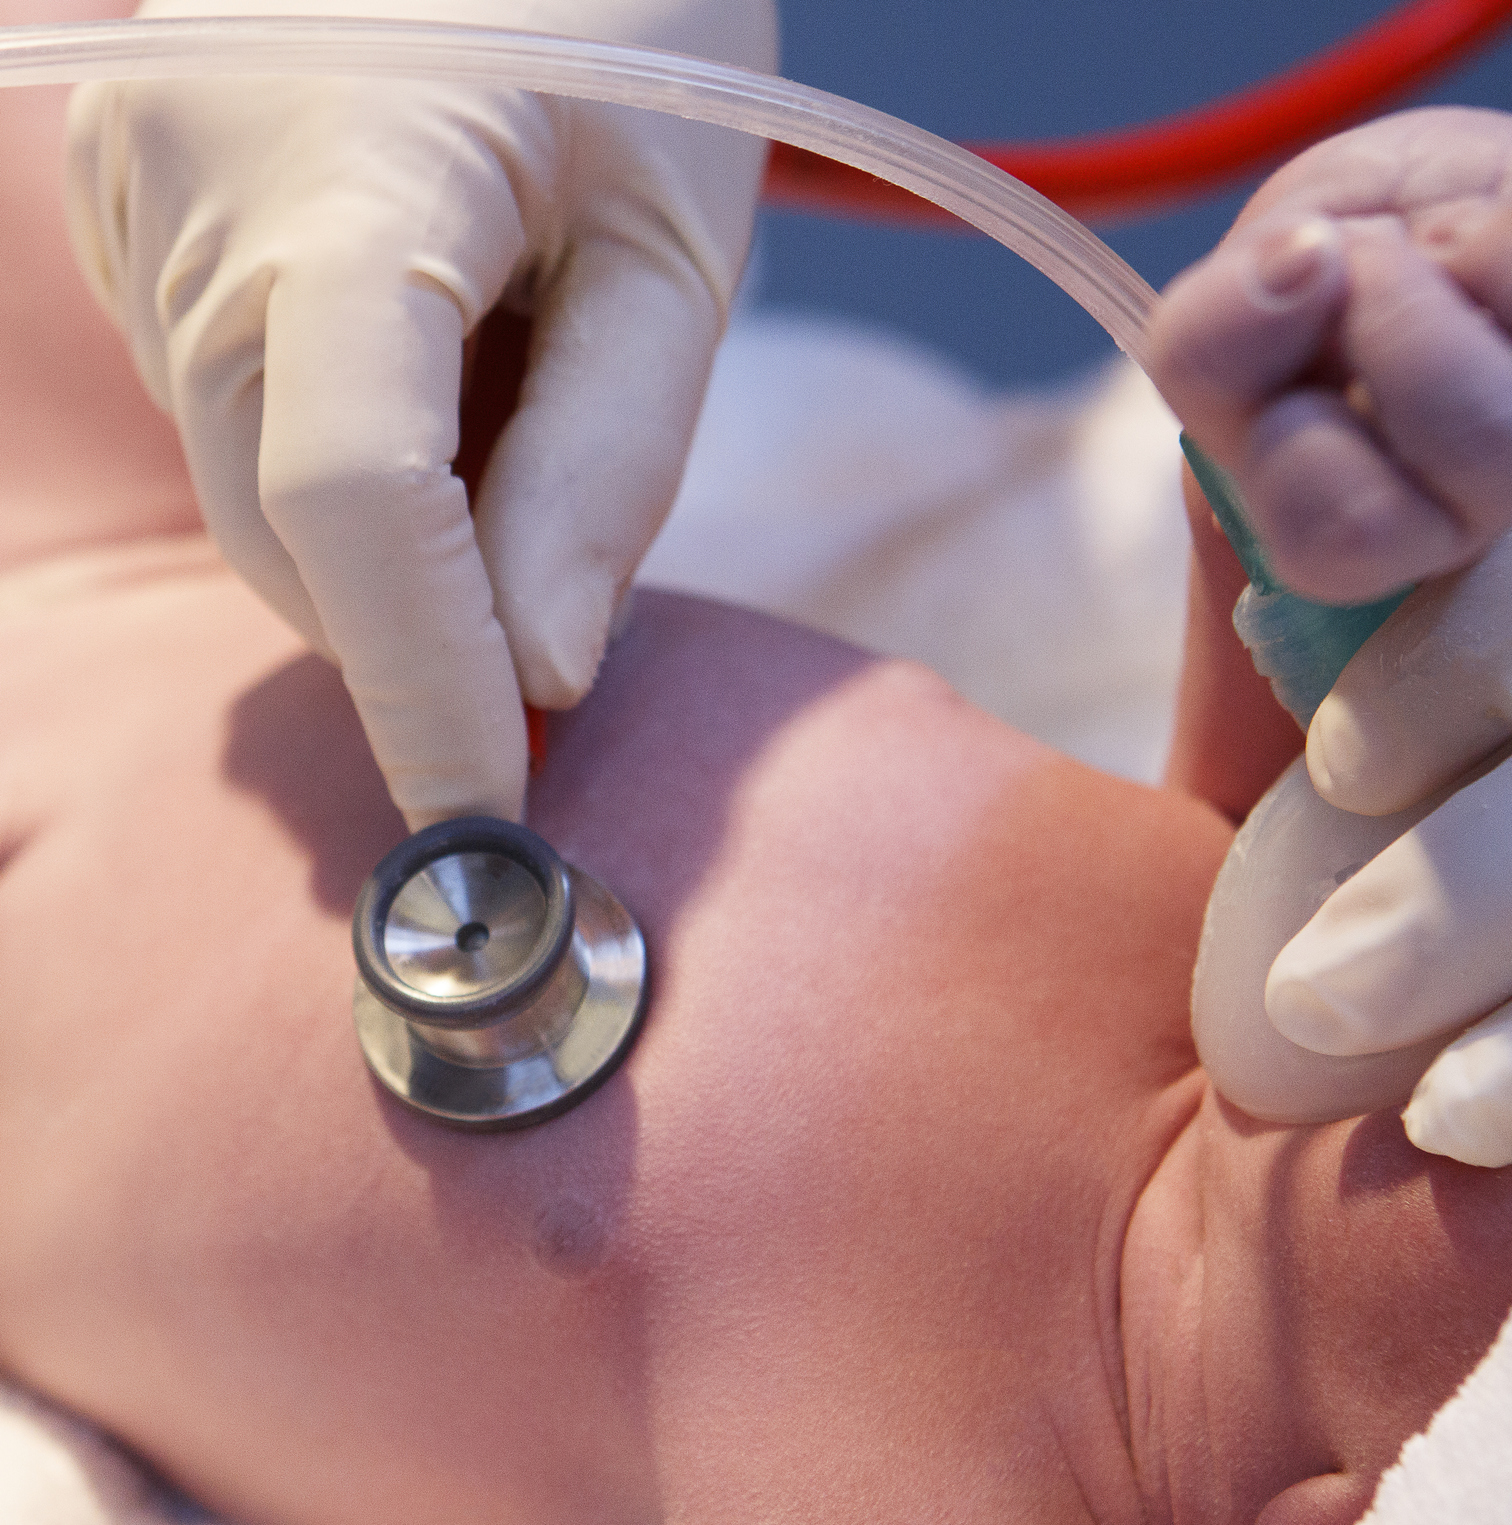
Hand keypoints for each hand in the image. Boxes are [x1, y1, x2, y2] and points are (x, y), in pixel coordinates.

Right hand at [67, 0, 775, 827]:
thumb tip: (535, 680)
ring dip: (393, 546)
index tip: (495, 819)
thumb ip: (609, 467)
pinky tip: (443, 360)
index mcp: (359, 177)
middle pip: (292, 526)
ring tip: (518, 402)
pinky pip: (232, 416)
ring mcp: (135, 200)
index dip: (423, 684)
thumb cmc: (638, 32)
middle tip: (566, 616)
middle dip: (426, 628)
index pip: (357, 495)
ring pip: (252, 492)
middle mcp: (193, 192)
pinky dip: (344, 463)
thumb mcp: (675, 248)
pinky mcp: (131, 216)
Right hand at [1146, 97, 1511, 605]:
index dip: (1305, 430)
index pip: (1354, 530)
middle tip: (1363, 271)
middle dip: (1402, 321)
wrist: (1365, 240)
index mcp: (1390, 531)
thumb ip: (1217, 335)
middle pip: (1499, 448)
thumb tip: (1308, 261)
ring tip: (1449, 234)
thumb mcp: (1207, 341)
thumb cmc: (1285, 324)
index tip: (1281, 355)